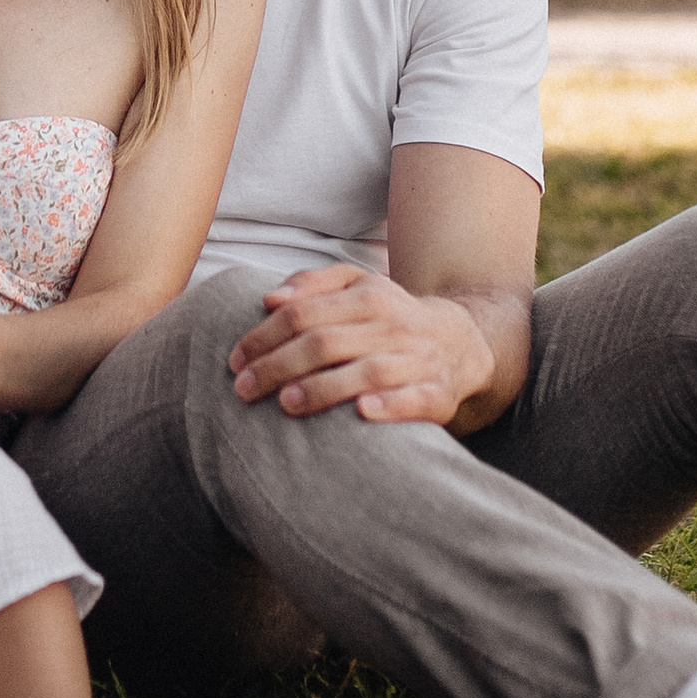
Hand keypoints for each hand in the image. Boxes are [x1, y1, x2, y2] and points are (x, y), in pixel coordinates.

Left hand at [226, 268, 498, 427]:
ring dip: (323, 388)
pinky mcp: (439, 393)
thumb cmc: (390, 318)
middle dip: (279, 366)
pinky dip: (389, 406)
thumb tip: (269, 298)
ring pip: (365, 371)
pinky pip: (414, 399)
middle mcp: (393, 324)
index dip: (264, 336)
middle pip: (326, 343)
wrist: (461, 342)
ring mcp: (417, 359)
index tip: (235, 360)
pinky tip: (361, 412)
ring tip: (286, 403)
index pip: (304, 313)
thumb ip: (312, 285)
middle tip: (243, 389)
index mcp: (368, 296)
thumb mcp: (357, 287)